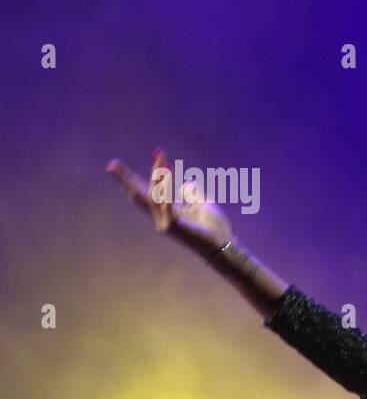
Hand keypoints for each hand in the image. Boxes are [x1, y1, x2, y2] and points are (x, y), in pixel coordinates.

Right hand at [105, 148, 231, 258]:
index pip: (151, 190)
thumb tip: (186, 182)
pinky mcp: (171, 226)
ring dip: (156, 175)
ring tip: (160, 157)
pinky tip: (166, 172)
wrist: (223, 246)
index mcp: (168, 211)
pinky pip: (164, 204)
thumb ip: (192, 193)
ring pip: (152, 196)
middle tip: (111, 165)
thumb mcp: (203, 204)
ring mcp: (164, 223)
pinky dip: (164, 188)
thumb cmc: (214, 228)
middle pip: (139, 195)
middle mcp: (161, 217)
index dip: (152, 171)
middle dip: (125, 180)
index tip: (157, 152)